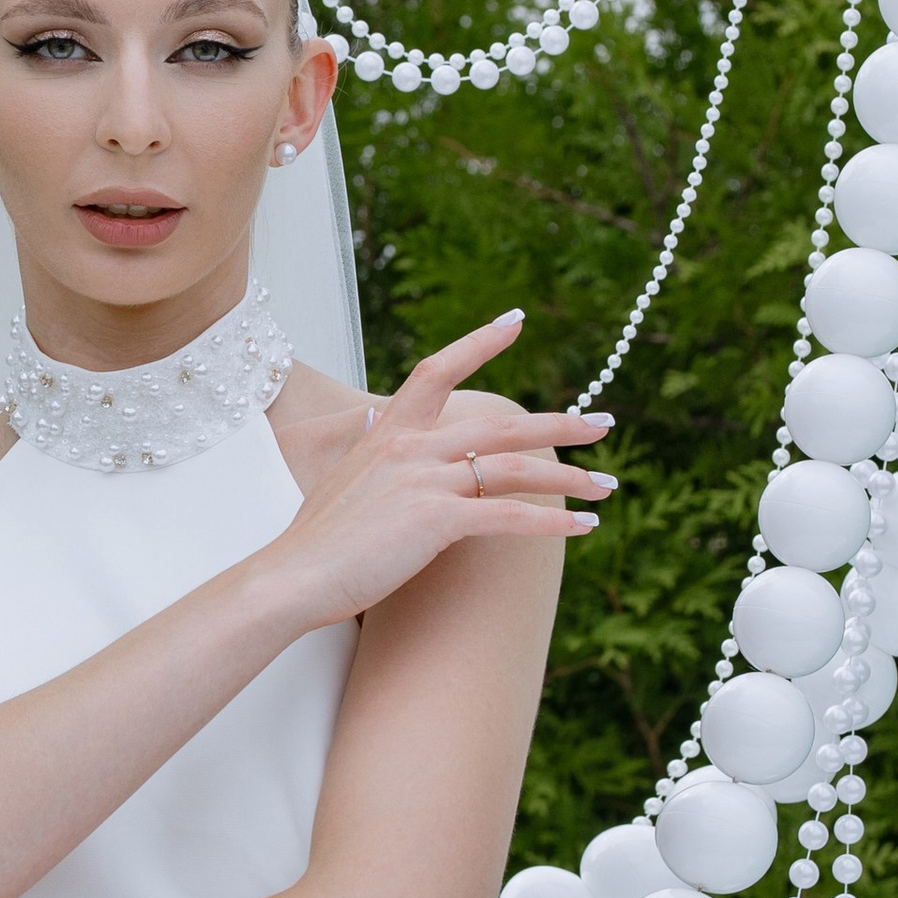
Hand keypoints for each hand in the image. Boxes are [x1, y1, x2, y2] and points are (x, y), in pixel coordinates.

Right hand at [265, 312, 614, 628]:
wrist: (291, 577)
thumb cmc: (314, 541)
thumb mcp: (341, 480)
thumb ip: (367, 450)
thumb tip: (373, 425)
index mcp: (387, 434)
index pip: (437, 371)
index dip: (478, 343)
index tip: (516, 320)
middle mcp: (410, 449)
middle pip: (502, 425)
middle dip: (561, 424)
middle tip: (603, 425)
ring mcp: (424, 482)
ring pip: (516, 469)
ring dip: (570, 478)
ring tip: (606, 486)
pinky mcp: (435, 521)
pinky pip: (509, 517)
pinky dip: (552, 523)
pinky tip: (583, 529)